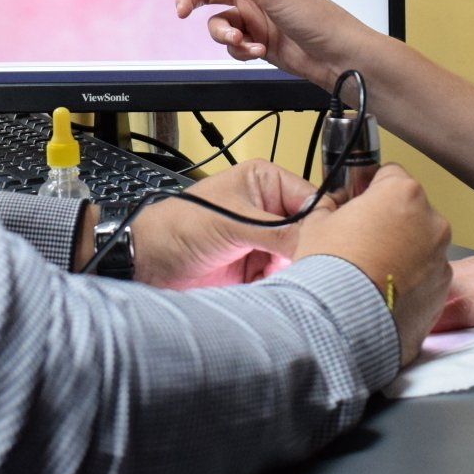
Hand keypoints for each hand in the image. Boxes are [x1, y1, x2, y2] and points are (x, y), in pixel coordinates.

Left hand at [128, 159, 316, 288]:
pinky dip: (281, 287)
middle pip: (308, 232)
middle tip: (308, 268)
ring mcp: (261, 241)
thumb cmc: (177, 227)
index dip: (321, 223)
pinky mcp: (254, 270)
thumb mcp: (232, 223)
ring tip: (288, 281)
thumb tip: (316, 241)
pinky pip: (282, 279)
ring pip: (297, 258)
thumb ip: (277, 232)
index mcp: (265, 183)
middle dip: (307, 251)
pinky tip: (275, 291)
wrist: (148, 264)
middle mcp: (267, 211)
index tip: (325, 246)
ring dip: (294, 272)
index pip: (311, 200)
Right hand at [173, 0, 371, 88]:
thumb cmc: (315, 17)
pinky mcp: (257, 41)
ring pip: (218, 23)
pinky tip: (256, 50)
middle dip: (193, 0)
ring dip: (224, 34)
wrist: (334, 55)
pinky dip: (240, 50)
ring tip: (241, 39)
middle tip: (182, 11)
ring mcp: (255, 18)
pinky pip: (232, 45)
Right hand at [292, 164, 451, 365]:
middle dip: (390, 224)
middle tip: (361, 245)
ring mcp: (441, 259)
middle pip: (410, 212)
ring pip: (421, 247)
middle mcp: (431, 222)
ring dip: (402, 255)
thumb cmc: (329, 270)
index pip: (390, 175)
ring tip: (370, 275)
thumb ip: (333, 208)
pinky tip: (382, 295)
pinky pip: (426, 279)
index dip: (369, 190)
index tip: (358, 205)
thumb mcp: (316, 225)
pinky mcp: (442, 293)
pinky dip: (410, 284)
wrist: (340, 323)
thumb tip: (335, 208)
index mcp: (403, 194)